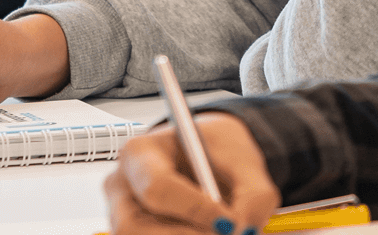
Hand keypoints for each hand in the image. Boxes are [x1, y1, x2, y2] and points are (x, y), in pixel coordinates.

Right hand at [104, 115, 279, 234]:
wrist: (213, 160)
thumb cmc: (217, 151)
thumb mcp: (243, 159)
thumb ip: (254, 193)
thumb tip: (245, 226)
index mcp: (141, 153)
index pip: (157, 186)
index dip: (194, 209)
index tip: (228, 221)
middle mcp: (123, 187)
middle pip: (133, 227)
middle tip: (225, 234)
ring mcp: (123, 216)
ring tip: (218, 231)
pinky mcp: (135, 233)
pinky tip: (208, 233)